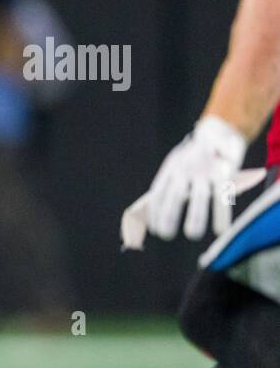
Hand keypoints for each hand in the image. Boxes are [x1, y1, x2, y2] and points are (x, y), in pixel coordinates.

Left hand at [146, 115, 246, 241]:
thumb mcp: (175, 166)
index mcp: (170, 169)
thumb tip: (144, 216)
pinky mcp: (225, 171)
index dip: (153, 211)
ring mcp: (205, 170)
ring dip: (196, 216)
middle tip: (165, 235)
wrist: (217, 132)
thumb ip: (165, 188)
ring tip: (193, 235)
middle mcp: (185, 170)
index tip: (153, 229)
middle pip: (175, 194)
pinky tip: (221, 229)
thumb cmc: (191, 157)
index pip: (157, 192)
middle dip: (169, 215)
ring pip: (200, 196)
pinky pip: (223, 194)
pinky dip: (222, 213)